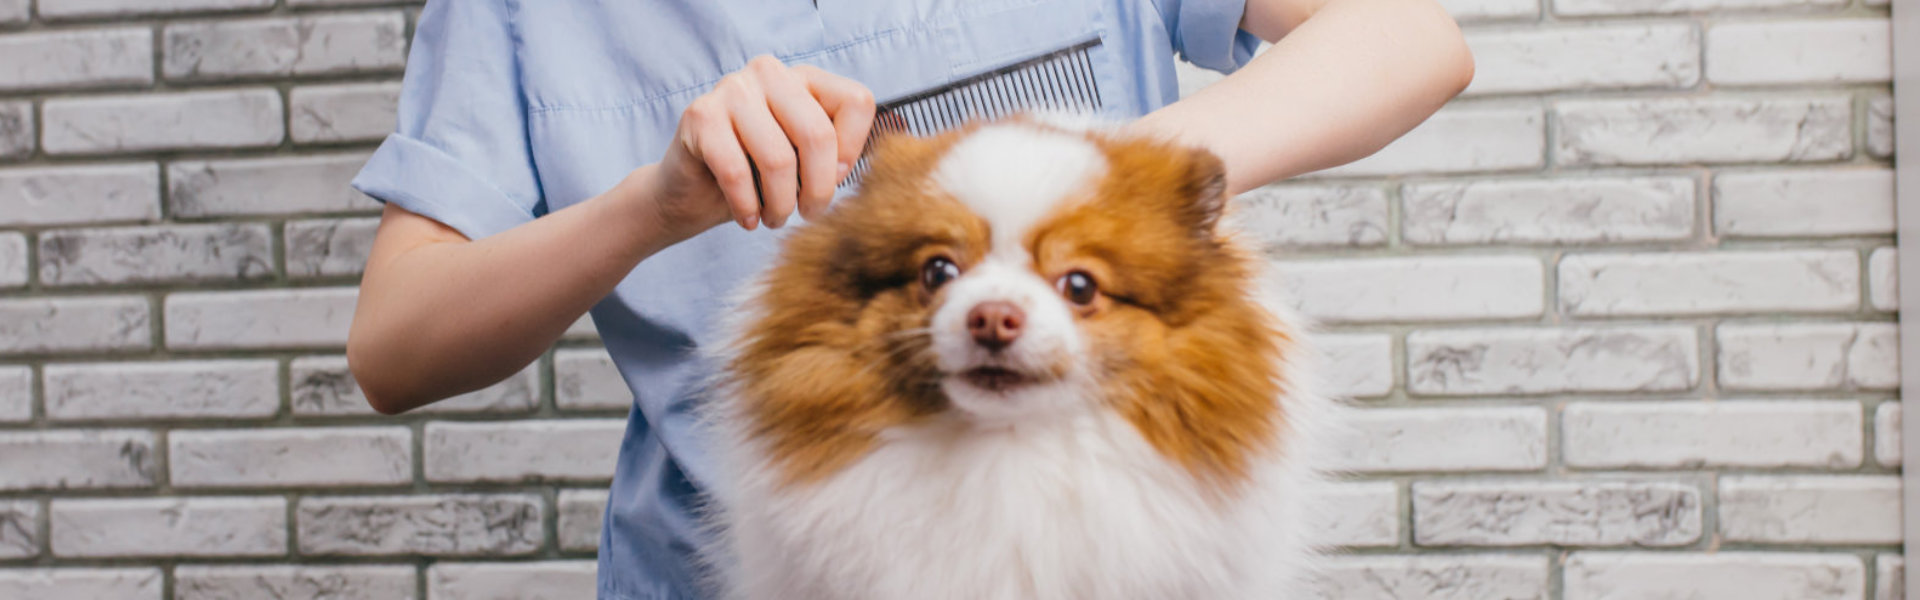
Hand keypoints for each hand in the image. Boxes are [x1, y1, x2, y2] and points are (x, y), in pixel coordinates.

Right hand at [648, 55, 875, 234]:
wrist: (689, 191)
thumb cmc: (755, 177)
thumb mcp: (803, 163)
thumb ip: (832, 155)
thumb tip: (854, 171)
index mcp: (804, 78)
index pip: (856, 102)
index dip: (854, 151)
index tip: (836, 181)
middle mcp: (769, 73)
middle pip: (818, 135)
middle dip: (818, 189)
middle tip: (808, 214)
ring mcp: (732, 89)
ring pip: (778, 159)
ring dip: (780, 204)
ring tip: (774, 218)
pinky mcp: (700, 115)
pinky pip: (736, 172)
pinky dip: (746, 206)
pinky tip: (747, 218)